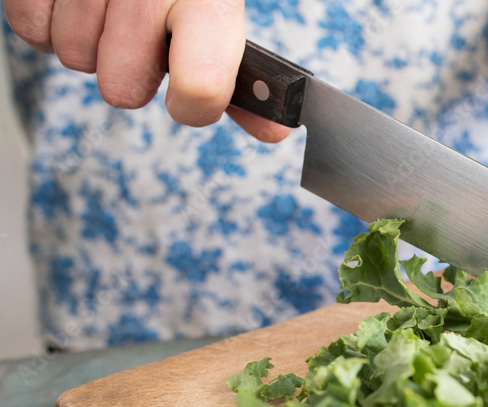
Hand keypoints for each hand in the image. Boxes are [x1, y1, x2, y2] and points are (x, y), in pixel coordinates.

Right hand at [3, 0, 288, 141]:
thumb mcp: (219, 16)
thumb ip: (242, 80)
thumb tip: (273, 132)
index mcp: (207, 0)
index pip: (201, 87)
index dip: (194, 106)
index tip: (192, 95)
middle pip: (122, 90)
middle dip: (132, 70)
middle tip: (143, 34)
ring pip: (75, 60)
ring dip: (90, 43)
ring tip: (109, 7)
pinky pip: (32, 33)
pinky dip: (50, 22)